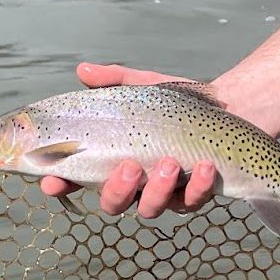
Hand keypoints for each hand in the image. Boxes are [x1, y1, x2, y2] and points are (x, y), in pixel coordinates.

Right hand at [39, 62, 218, 216]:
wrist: (227, 107)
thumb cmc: (176, 103)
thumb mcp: (144, 87)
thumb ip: (114, 80)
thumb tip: (84, 70)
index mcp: (113, 160)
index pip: (78, 179)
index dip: (61, 185)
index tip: (52, 183)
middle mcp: (135, 183)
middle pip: (112, 204)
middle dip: (117, 190)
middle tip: (129, 166)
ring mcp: (164, 193)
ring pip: (150, 208)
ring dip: (156, 190)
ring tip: (169, 163)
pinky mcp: (194, 196)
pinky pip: (191, 202)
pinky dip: (196, 187)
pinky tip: (203, 166)